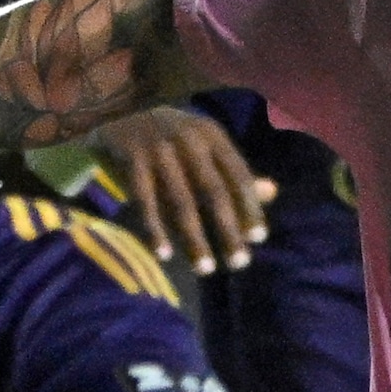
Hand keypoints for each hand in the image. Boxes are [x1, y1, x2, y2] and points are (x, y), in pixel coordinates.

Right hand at [92, 104, 272, 277]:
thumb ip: (234, 172)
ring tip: (205, 269)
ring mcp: (157, 147)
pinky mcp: (132, 158)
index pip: (238, 174)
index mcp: (211, 134)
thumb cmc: (172, 142)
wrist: (118, 122)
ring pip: (181, 202)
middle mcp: (188, 137)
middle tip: (240, 263)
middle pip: (214, 191)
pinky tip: (165, 254)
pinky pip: (146, 202)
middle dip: (228, 229)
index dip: (250, 206)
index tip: (258, 238)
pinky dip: (155, 229)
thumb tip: (272, 193)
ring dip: (194, 238)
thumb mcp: (204, 149)